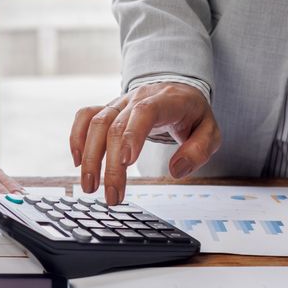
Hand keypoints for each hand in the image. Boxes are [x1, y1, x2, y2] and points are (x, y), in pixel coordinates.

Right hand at [69, 82, 217, 203]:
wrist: (178, 91)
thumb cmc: (192, 115)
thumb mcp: (210, 132)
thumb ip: (199, 151)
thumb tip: (176, 170)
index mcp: (166, 101)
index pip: (145, 112)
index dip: (133, 135)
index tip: (126, 162)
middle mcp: (138, 98)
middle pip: (115, 126)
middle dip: (110, 164)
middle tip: (111, 196)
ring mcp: (120, 103)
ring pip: (96, 123)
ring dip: (89, 157)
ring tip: (90, 187)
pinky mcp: (108, 109)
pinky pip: (85, 117)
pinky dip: (77, 138)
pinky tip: (78, 162)